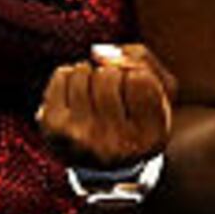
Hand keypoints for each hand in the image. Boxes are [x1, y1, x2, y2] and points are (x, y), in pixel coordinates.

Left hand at [38, 41, 176, 171]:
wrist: (103, 161)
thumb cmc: (135, 115)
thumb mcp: (159, 89)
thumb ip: (142, 60)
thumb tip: (98, 52)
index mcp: (151, 138)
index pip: (140, 79)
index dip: (137, 75)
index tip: (135, 95)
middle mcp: (116, 144)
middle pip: (109, 74)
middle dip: (111, 74)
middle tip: (112, 97)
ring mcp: (82, 138)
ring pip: (83, 71)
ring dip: (90, 75)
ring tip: (94, 98)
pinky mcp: (55, 128)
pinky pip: (62, 75)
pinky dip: (69, 77)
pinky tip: (76, 98)